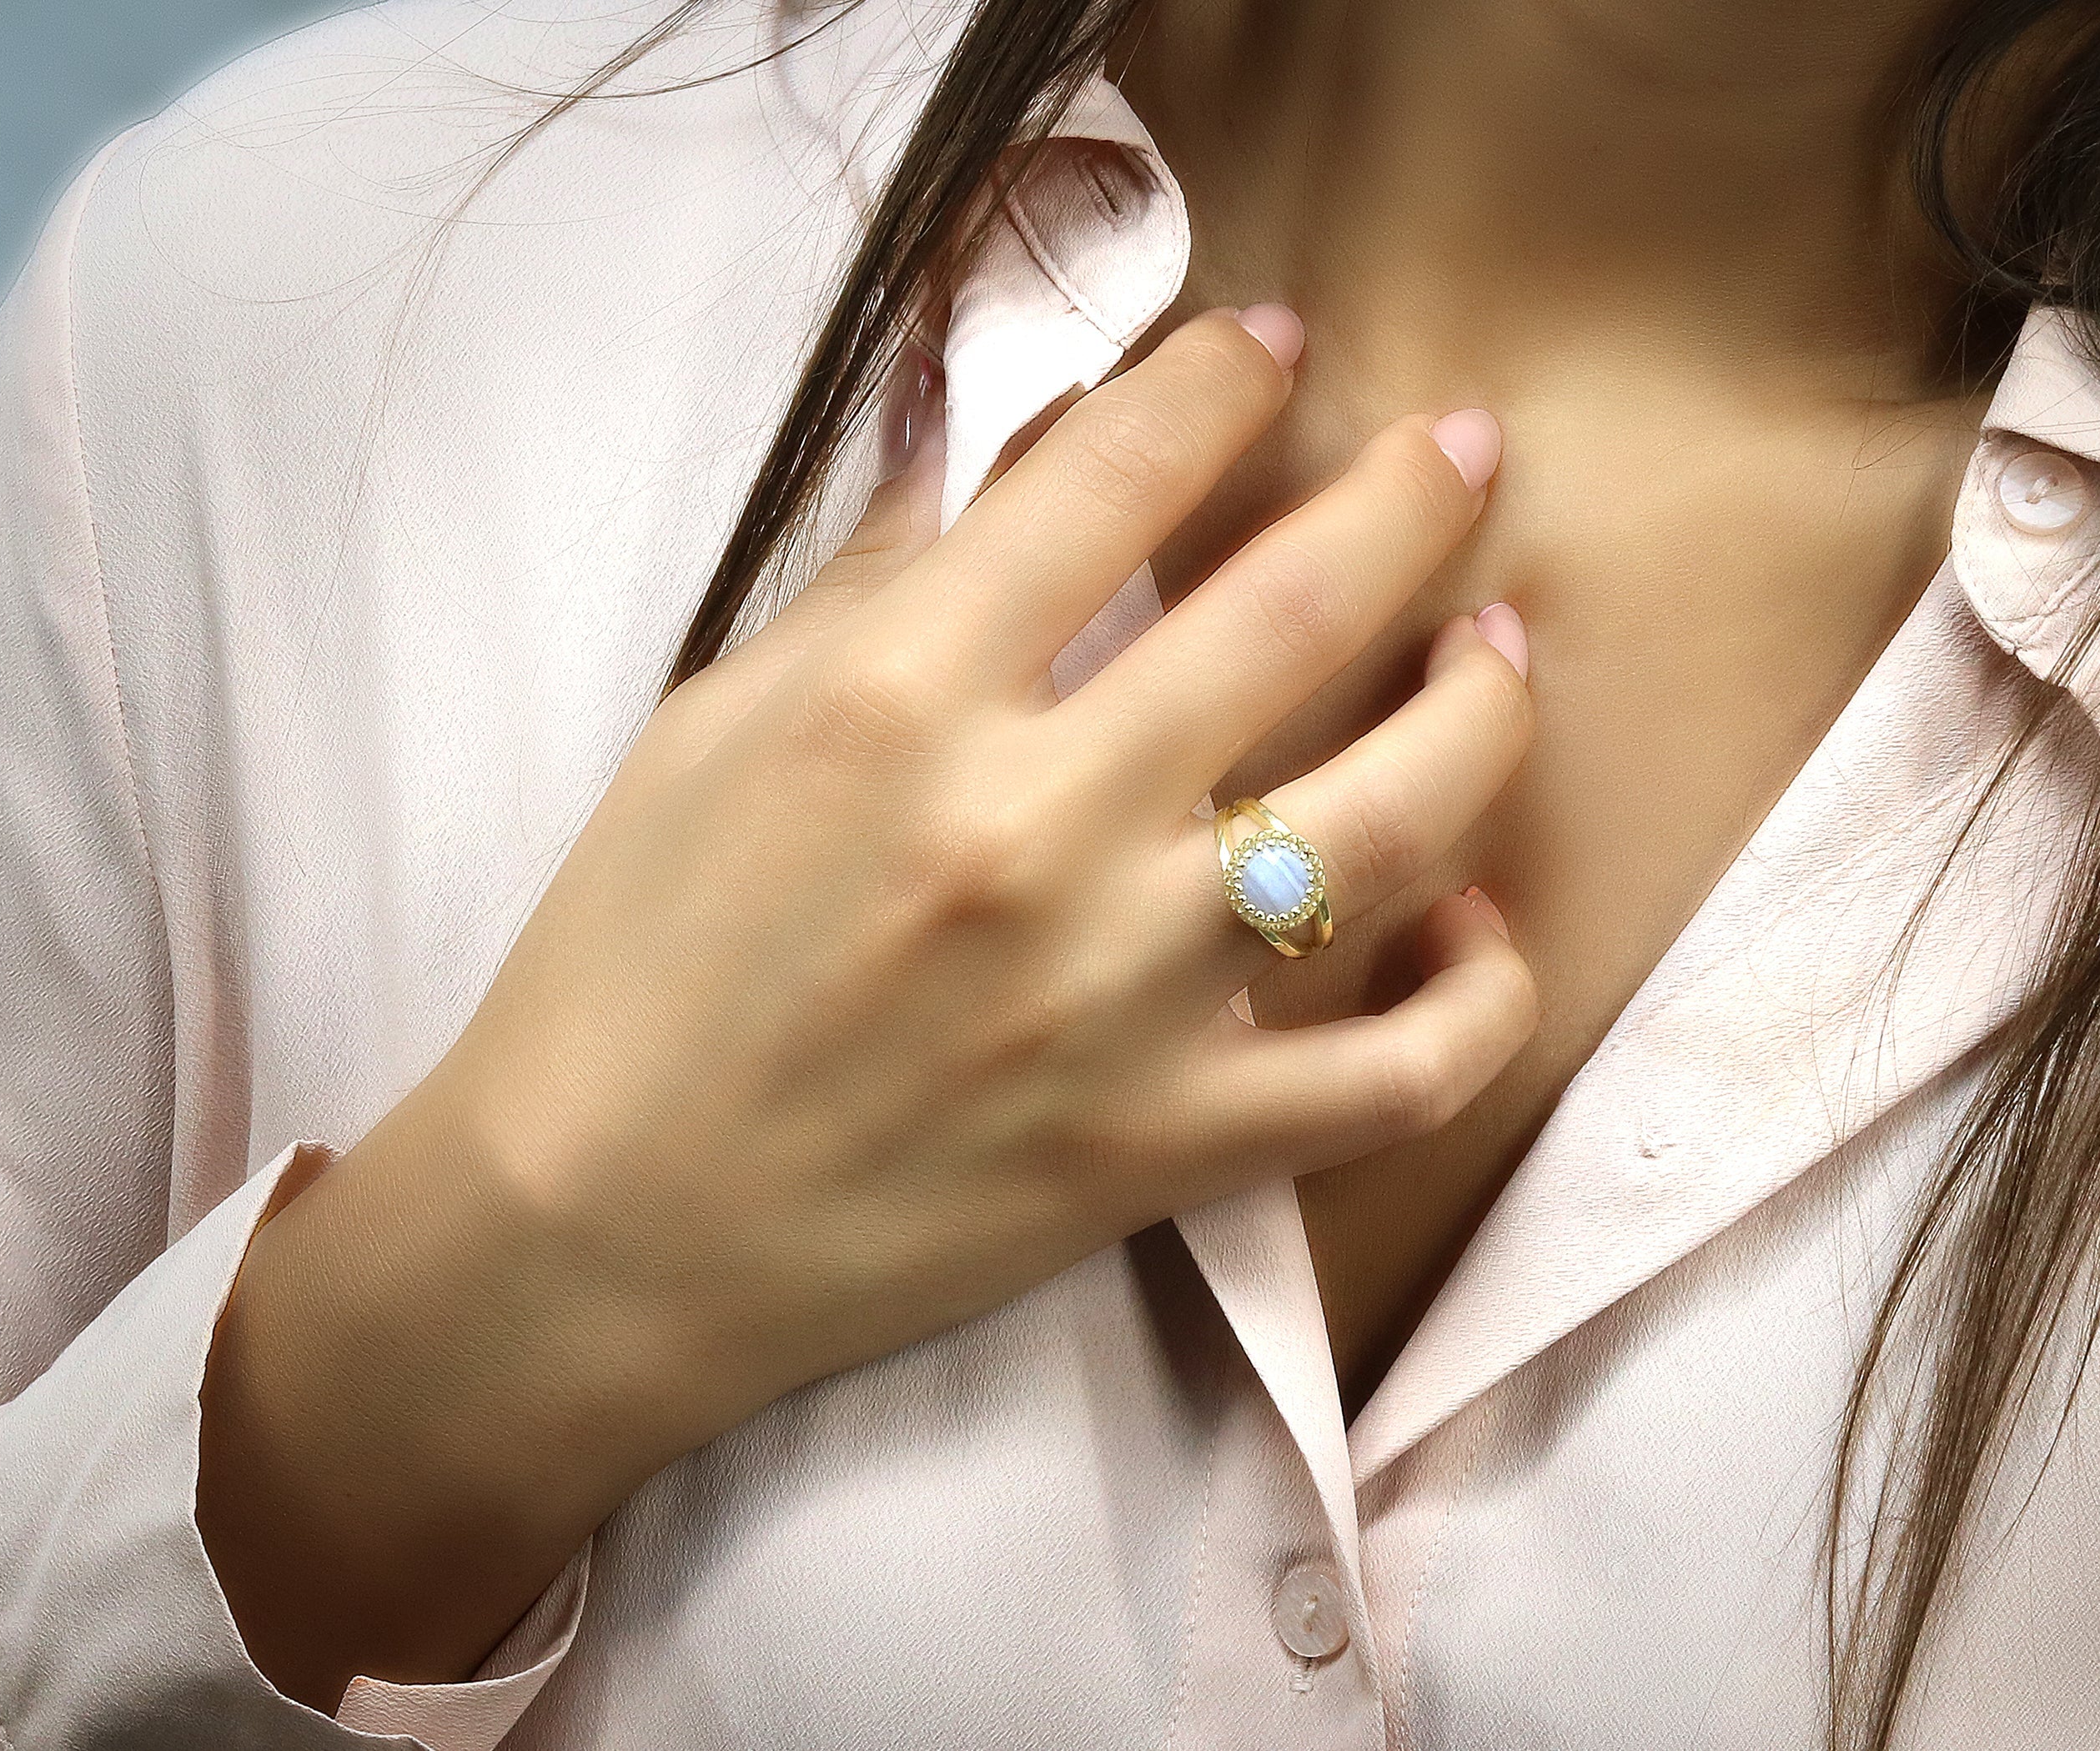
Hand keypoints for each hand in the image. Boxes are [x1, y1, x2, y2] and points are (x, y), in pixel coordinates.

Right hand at [199, 305, 1536, 1704]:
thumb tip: (995, 429)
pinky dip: (1477, 992)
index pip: (1118, 474)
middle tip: (1460, 448)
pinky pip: (1403, 1071)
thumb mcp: (716, 726)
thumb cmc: (633, 967)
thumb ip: (878, 574)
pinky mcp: (1172, 1147)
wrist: (601, 1239)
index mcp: (902, 698)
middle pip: (1300, 604)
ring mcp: (1123, 998)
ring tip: (1498, 647)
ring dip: (1484, 705)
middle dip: (1413, 491)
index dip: (1218, 383)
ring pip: (1398, 816)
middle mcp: (1035, 828)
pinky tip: (1472, 919)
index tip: (1266, 349)